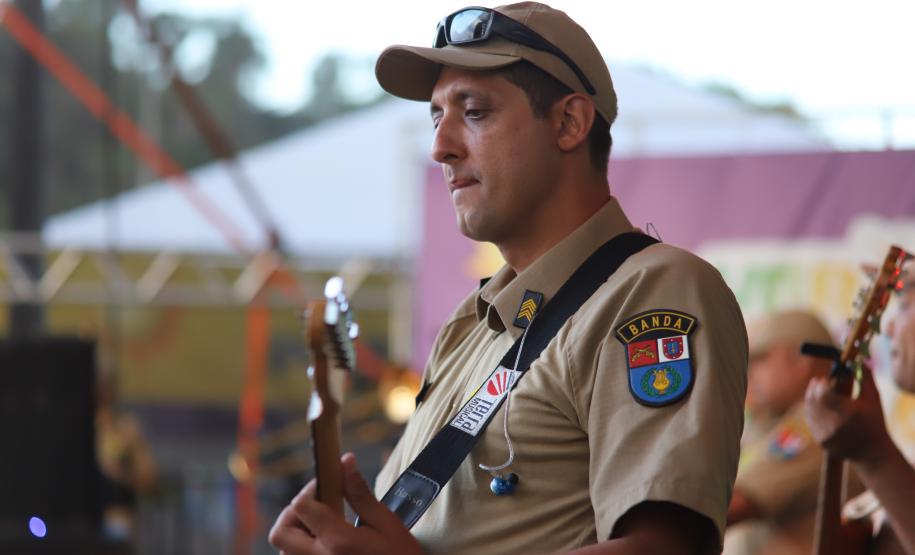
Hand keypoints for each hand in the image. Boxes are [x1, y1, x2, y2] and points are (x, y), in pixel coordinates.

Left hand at [268, 453, 423, 554]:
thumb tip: (346, 462)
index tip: (327, 483)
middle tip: (317, 506)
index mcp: (338, 542)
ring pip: (285, 551)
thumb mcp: (386, 523)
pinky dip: (304, 549)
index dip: (311, 488)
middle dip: (293, 513)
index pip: (301, 506)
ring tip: (324, 526)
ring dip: (298, 533)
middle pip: (281, 533)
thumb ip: (360, 493)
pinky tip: (327, 542)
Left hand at [804, 367, 894, 463]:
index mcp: (848, 413)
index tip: (823, 379)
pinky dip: (813, 412)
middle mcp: (834, 424)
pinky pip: (811, 421)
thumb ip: (864, 378)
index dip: (820, 384)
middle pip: (813, 401)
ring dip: (812, 399)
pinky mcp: (821, 441)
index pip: (823, 393)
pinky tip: (819, 407)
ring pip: (810, 410)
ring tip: (818, 393)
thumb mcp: (873, 399)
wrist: (872, 453)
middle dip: (814, 389)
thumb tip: (855, 360)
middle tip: (817, 382)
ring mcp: (826, 434)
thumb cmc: (874, 422)